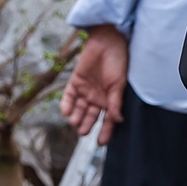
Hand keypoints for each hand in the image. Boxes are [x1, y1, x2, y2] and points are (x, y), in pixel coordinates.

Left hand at [61, 25, 128, 143]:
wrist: (108, 42)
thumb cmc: (119, 62)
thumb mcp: (119, 85)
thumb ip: (115, 103)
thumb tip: (116, 120)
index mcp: (111, 99)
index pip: (107, 120)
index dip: (105, 131)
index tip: (101, 143)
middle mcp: (98, 97)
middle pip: (90, 116)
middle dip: (87, 125)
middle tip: (83, 132)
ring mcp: (86, 90)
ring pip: (79, 109)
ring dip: (77, 117)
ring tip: (75, 124)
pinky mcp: (76, 81)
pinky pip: (69, 96)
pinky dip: (67, 105)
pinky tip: (67, 113)